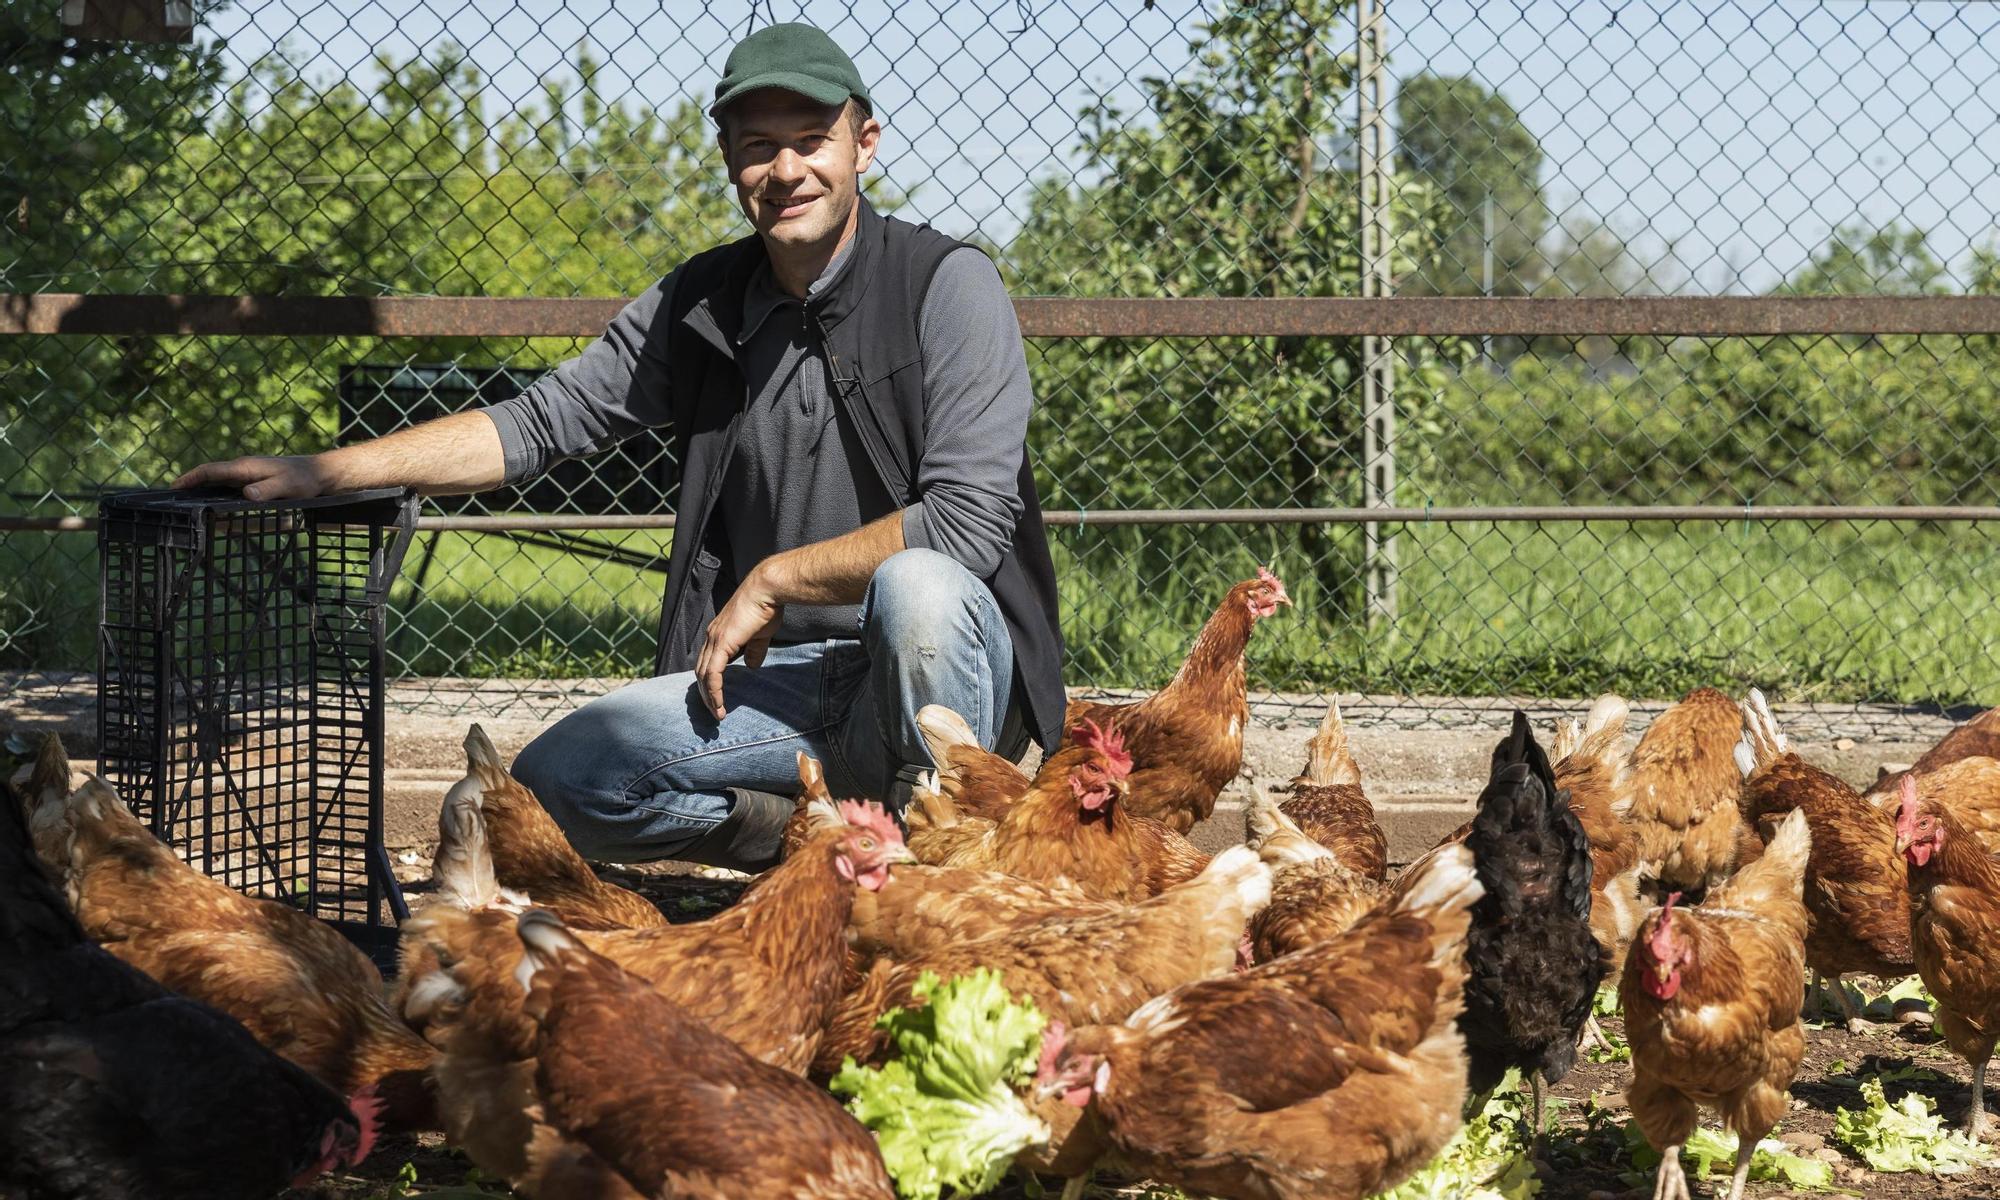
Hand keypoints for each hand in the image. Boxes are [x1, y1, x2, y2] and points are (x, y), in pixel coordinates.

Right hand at [172, 455, 334, 501]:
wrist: (321, 473)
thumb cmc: (305, 479)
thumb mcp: (288, 486)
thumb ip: (267, 490)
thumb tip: (245, 495)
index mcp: (246, 467)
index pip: (211, 470)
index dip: (191, 478)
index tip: (174, 487)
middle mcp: (243, 470)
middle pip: (210, 477)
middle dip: (191, 487)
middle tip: (173, 502)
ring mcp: (248, 476)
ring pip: (219, 485)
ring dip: (204, 493)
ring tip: (188, 508)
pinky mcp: (255, 484)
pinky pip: (231, 491)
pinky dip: (220, 498)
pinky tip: (215, 511)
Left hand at [695, 569, 783, 719]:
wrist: (767, 590)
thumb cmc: (766, 607)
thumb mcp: (760, 635)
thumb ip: (753, 650)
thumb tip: (751, 665)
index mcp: (719, 634)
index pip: (708, 663)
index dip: (710, 682)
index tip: (718, 699)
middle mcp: (712, 637)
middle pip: (701, 672)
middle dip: (706, 694)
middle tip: (714, 711)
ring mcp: (714, 639)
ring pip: (704, 675)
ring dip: (709, 697)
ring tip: (717, 713)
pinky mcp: (721, 643)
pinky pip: (713, 673)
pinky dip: (714, 690)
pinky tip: (719, 703)